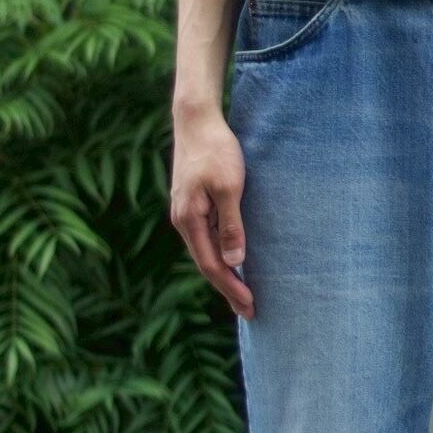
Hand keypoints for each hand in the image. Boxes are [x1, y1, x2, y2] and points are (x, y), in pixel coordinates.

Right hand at [170, 105, 254, 319]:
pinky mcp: (192, 204)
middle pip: (206, 264)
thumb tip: (234, 262)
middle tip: (249, 311)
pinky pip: (205, 238)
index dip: (231, 288)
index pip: (211, 265)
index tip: (250, 306)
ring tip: (242, 293)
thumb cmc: (216, 150)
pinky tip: (231, 262)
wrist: (196, 120)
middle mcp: (182, 220)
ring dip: (223, 274)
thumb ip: (231, 225)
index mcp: (189, 220)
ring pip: (204, 252)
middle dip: (227, 289)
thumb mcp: (229, 187)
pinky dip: (219, 255)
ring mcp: (185, 213)